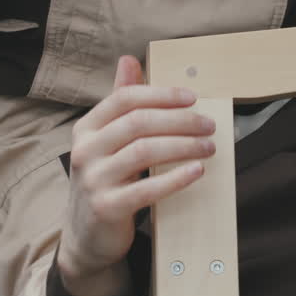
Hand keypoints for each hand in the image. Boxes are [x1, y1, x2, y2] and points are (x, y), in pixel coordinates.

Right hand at [58, 55, 215, 295]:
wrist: (85, 236)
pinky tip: (196, 171)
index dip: (161, 95)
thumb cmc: (105, 181)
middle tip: (209, 125)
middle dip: (180, 121)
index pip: (125, 99)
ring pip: (144, 151)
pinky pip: (146, 189)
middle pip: (138, 123)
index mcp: (86, 128)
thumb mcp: (107, 140)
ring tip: (209, 147)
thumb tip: (129, 59)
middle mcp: (85, 150)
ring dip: (183, 146)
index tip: (193, 97)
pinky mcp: (106, 208)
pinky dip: (176, 178)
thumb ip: (121, 103)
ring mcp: (93, 180)